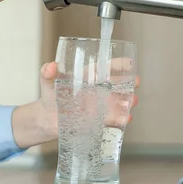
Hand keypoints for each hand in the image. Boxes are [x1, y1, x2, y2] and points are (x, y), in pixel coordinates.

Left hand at [11, 61, 139, 148]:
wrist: (46, 118)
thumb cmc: (50, 96)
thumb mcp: (47, 82)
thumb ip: (47, 73)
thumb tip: (50, 66)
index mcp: (87, 77)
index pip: (104, 68)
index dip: (117, 65)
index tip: (128, 63)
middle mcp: (96, 90)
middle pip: (116, 85)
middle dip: (128, 83)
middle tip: (136, 82)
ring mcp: (98, 105)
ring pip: (117, 102)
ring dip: (127, 102)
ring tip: (132, 102)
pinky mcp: (96, 120)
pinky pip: (111, 119)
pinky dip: (119, 119)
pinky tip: (124, 119)